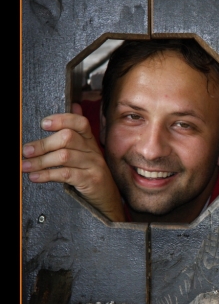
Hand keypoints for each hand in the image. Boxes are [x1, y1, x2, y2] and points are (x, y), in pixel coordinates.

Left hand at [22, 104, 125, 221]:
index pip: (80, 122)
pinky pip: (66, 174)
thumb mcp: (87, 151)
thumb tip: (75, 105)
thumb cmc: (92, 174)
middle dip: (43, 144)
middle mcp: (92, 151)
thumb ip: (79, 131)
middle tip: (26, 150)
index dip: (62, 120)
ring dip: (40, 161)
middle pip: (67, 138)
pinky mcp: (90, 180)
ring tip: (25, 166)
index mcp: (90, 141)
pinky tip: (36, 177)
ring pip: (64, 156)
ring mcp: (93, 165)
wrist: (108, 198)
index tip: (44, 124)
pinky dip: (47, 175)